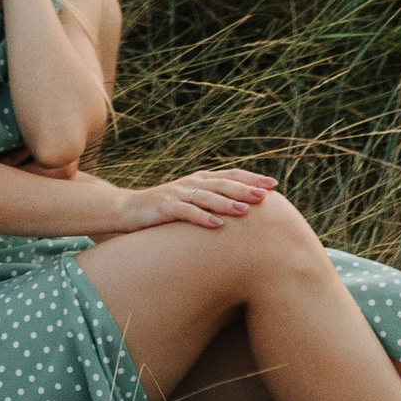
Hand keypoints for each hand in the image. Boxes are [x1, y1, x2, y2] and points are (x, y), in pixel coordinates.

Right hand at [110, 168, 277, 232]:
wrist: (127, 210)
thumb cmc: (164, 210)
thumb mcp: (191, 203)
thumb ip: (212, 202)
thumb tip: (243, 211)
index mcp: (200, 180)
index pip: (230, 175)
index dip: (251, 178)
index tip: (273, 184)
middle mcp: (191, 183)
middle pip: (222, 184)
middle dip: (245, 189)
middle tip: (267, 195)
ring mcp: (177, 194)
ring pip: (207, 197)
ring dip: (227, 203)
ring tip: (246, 211)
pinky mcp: (165, 207)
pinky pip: (186, 212)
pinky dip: (202, 218)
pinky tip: (216, 225)